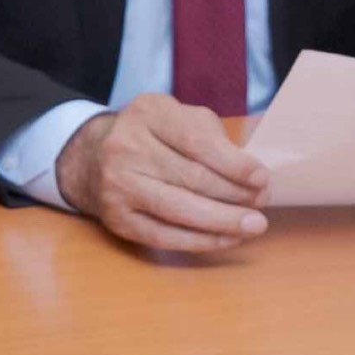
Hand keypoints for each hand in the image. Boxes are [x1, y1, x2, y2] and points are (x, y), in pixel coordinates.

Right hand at [56, 93, 269, 254]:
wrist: (91, 159)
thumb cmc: (153, 138)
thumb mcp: (178, 118)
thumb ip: (213, 138)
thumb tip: (252, 177)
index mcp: (147, 113)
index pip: (196, 141)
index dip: (235, 164)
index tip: (262, 179)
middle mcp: (125, 146)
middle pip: (192, 178)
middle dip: (236, 194)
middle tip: (262, 203)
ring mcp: (117, 184)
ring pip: (180, 210)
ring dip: (224, 221)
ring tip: (254, 225)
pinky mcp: (117, 217)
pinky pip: (166, 236)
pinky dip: (202, 241)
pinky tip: (227, 238)